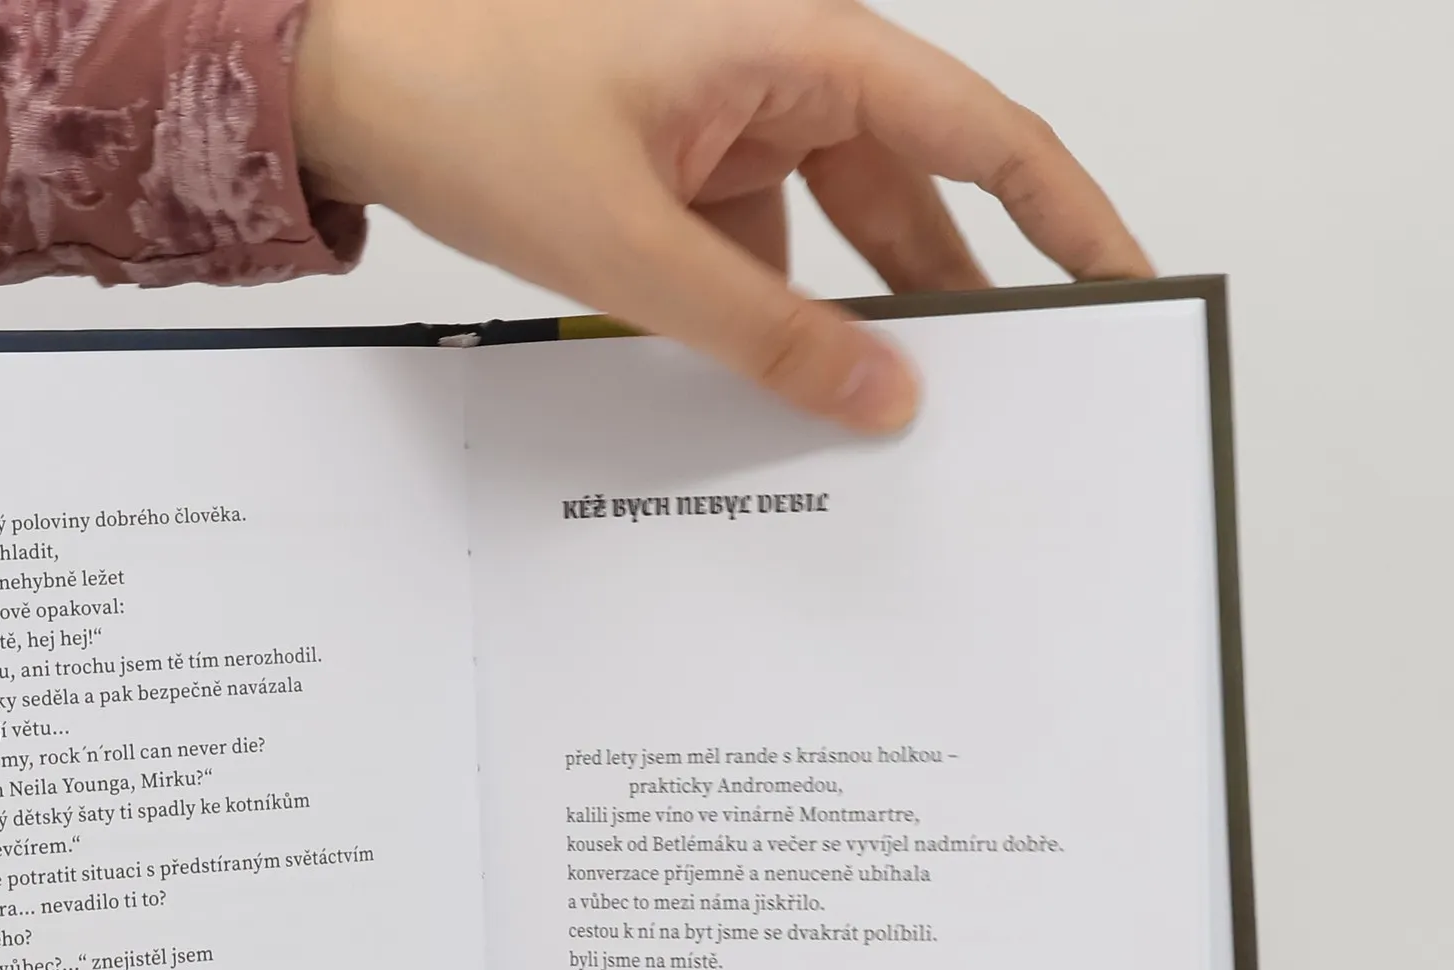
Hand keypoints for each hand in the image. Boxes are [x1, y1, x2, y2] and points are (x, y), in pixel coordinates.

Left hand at [293, 0, 1151, 429]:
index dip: (1067, 213)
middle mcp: (782, 68)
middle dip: (961, 293)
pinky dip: (773, 311)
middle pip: (915, 192)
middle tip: (1017, 392)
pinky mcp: (683, 158)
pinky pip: (762, 242)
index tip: (1125, 283)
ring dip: (856, 315)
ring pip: (836, 226)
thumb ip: (768, 333)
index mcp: (799, 47)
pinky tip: (779, 388)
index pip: (981, 134)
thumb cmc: (473, 109)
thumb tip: (880, 398)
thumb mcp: (636, 250)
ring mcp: (731, 114)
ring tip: (899, 415)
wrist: (350, 83)